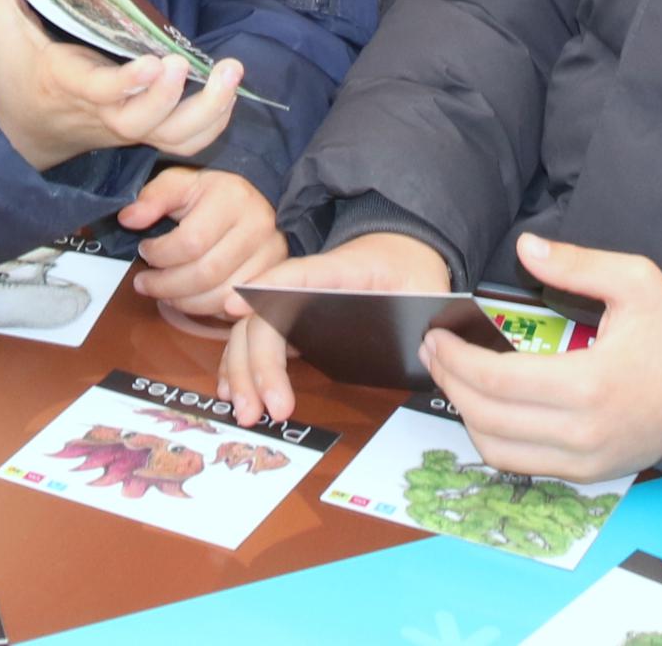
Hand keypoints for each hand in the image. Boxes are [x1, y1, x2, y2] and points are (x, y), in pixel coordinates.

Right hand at [0, 0, 244, 172]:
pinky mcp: (141, 130)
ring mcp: (124, 125)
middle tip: (199, 63)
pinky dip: (210, 124)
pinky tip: (228, 91)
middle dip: (173, 98)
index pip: (98, 90)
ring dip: (208, 112)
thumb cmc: (12, 71)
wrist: (17, 133)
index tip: (157, 61)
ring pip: (169, 137)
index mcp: (65, 82)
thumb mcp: (0, 20)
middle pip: (140, 122)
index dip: (128, 83)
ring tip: (232, 72)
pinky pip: (180, 141)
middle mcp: (100, 110)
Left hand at [117, 167, 285, 322]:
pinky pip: (237, 307)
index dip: (160, 254)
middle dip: (167, 285)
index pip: (191, 241)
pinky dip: (209, 309)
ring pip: (223, 296)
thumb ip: (153, 198)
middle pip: (207, 273)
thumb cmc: (212, 194)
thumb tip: (128, 219)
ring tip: (164, 293)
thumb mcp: (180, 184)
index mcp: (233, 198)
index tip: (144, 251)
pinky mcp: (274, 277)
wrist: (254, 200)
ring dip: (185, 303)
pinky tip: (191, 298)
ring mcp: (272, 254)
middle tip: (144, 283)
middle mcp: (259, 226)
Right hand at [214, 226, 449, 424]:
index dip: (266, 287)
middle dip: (256, 365)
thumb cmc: (410, 268)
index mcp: (341, 271)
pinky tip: (233, 394)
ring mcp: (292, 303)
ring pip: (250, 331)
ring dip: (241, 373)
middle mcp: (305, 285)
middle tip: (264, 410)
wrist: (401, 250)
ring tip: (247, 412)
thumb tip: (422, 348)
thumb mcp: (428, 288)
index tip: (235, 307)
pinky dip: (238, 367)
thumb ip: (428, 313)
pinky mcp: (289, 321)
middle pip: (265, 316)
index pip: (299, 274)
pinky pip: (253, 341)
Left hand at [422, 232, 661, 483]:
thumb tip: (525, 248)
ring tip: (452, 377)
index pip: (499, 380)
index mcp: (591, 385)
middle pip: (489, 418)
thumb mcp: (635, 282)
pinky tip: (484, 406)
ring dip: (465, 415)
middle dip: (450, 383)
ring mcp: (585, 461)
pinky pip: (522, 466)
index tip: (438, 336)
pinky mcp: (588, 475)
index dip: (458, 360)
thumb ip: (576, 264)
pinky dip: (493, 438)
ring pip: (498, 450)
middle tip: (434, 351)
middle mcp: (583, 433)